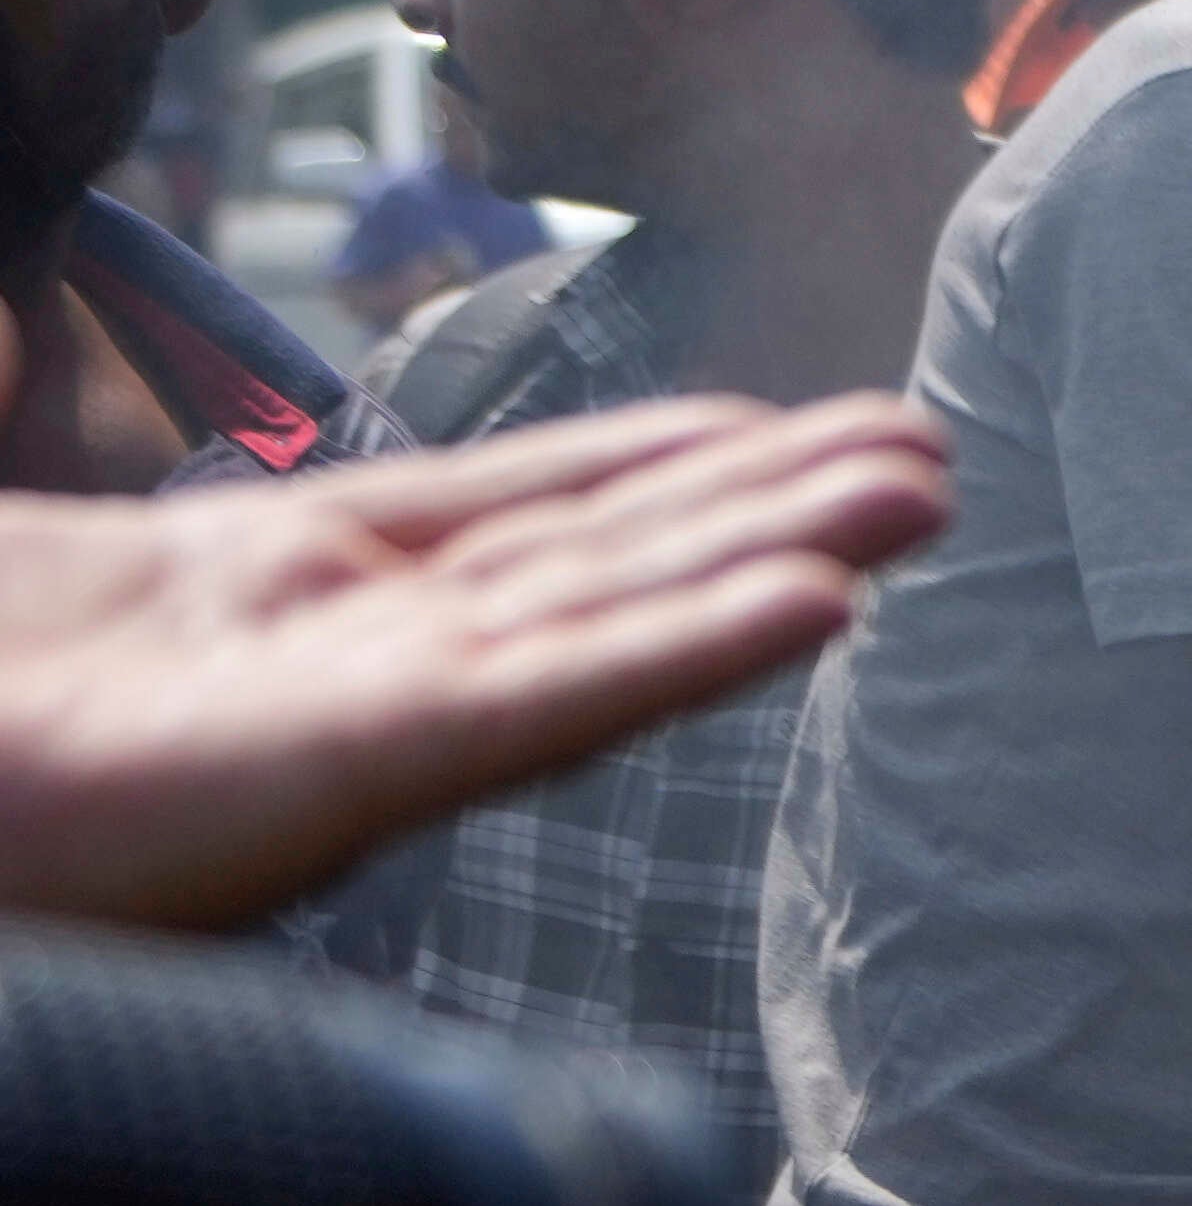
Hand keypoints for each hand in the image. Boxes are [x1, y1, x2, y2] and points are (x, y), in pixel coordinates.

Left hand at [0, 395, 951, 930]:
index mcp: (248, 592)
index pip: (500, 512)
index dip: (653, 465)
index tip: (793, 424)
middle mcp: (323, 658)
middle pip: (588, 564)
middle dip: (764, 504)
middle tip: (930, 452)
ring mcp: (334, 722)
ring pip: (595, 624)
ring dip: (768, 561)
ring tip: (922, 503)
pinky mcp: (325, 781)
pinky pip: (532, 707)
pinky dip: (678, 654)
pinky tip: (807, 606)